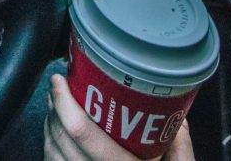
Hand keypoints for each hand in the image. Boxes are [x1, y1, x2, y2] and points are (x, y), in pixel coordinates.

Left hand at [45, 74, 195, 160]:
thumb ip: (180, 147)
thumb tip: (176, 116)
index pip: (82, 132)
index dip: (65, 102)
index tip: (61, 81)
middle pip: (61, 137)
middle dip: (55, 108)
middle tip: (60, 88)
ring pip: (51, 150)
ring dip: (50, 124)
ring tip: (58, 106)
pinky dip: (50, 145)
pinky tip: (57, 134)